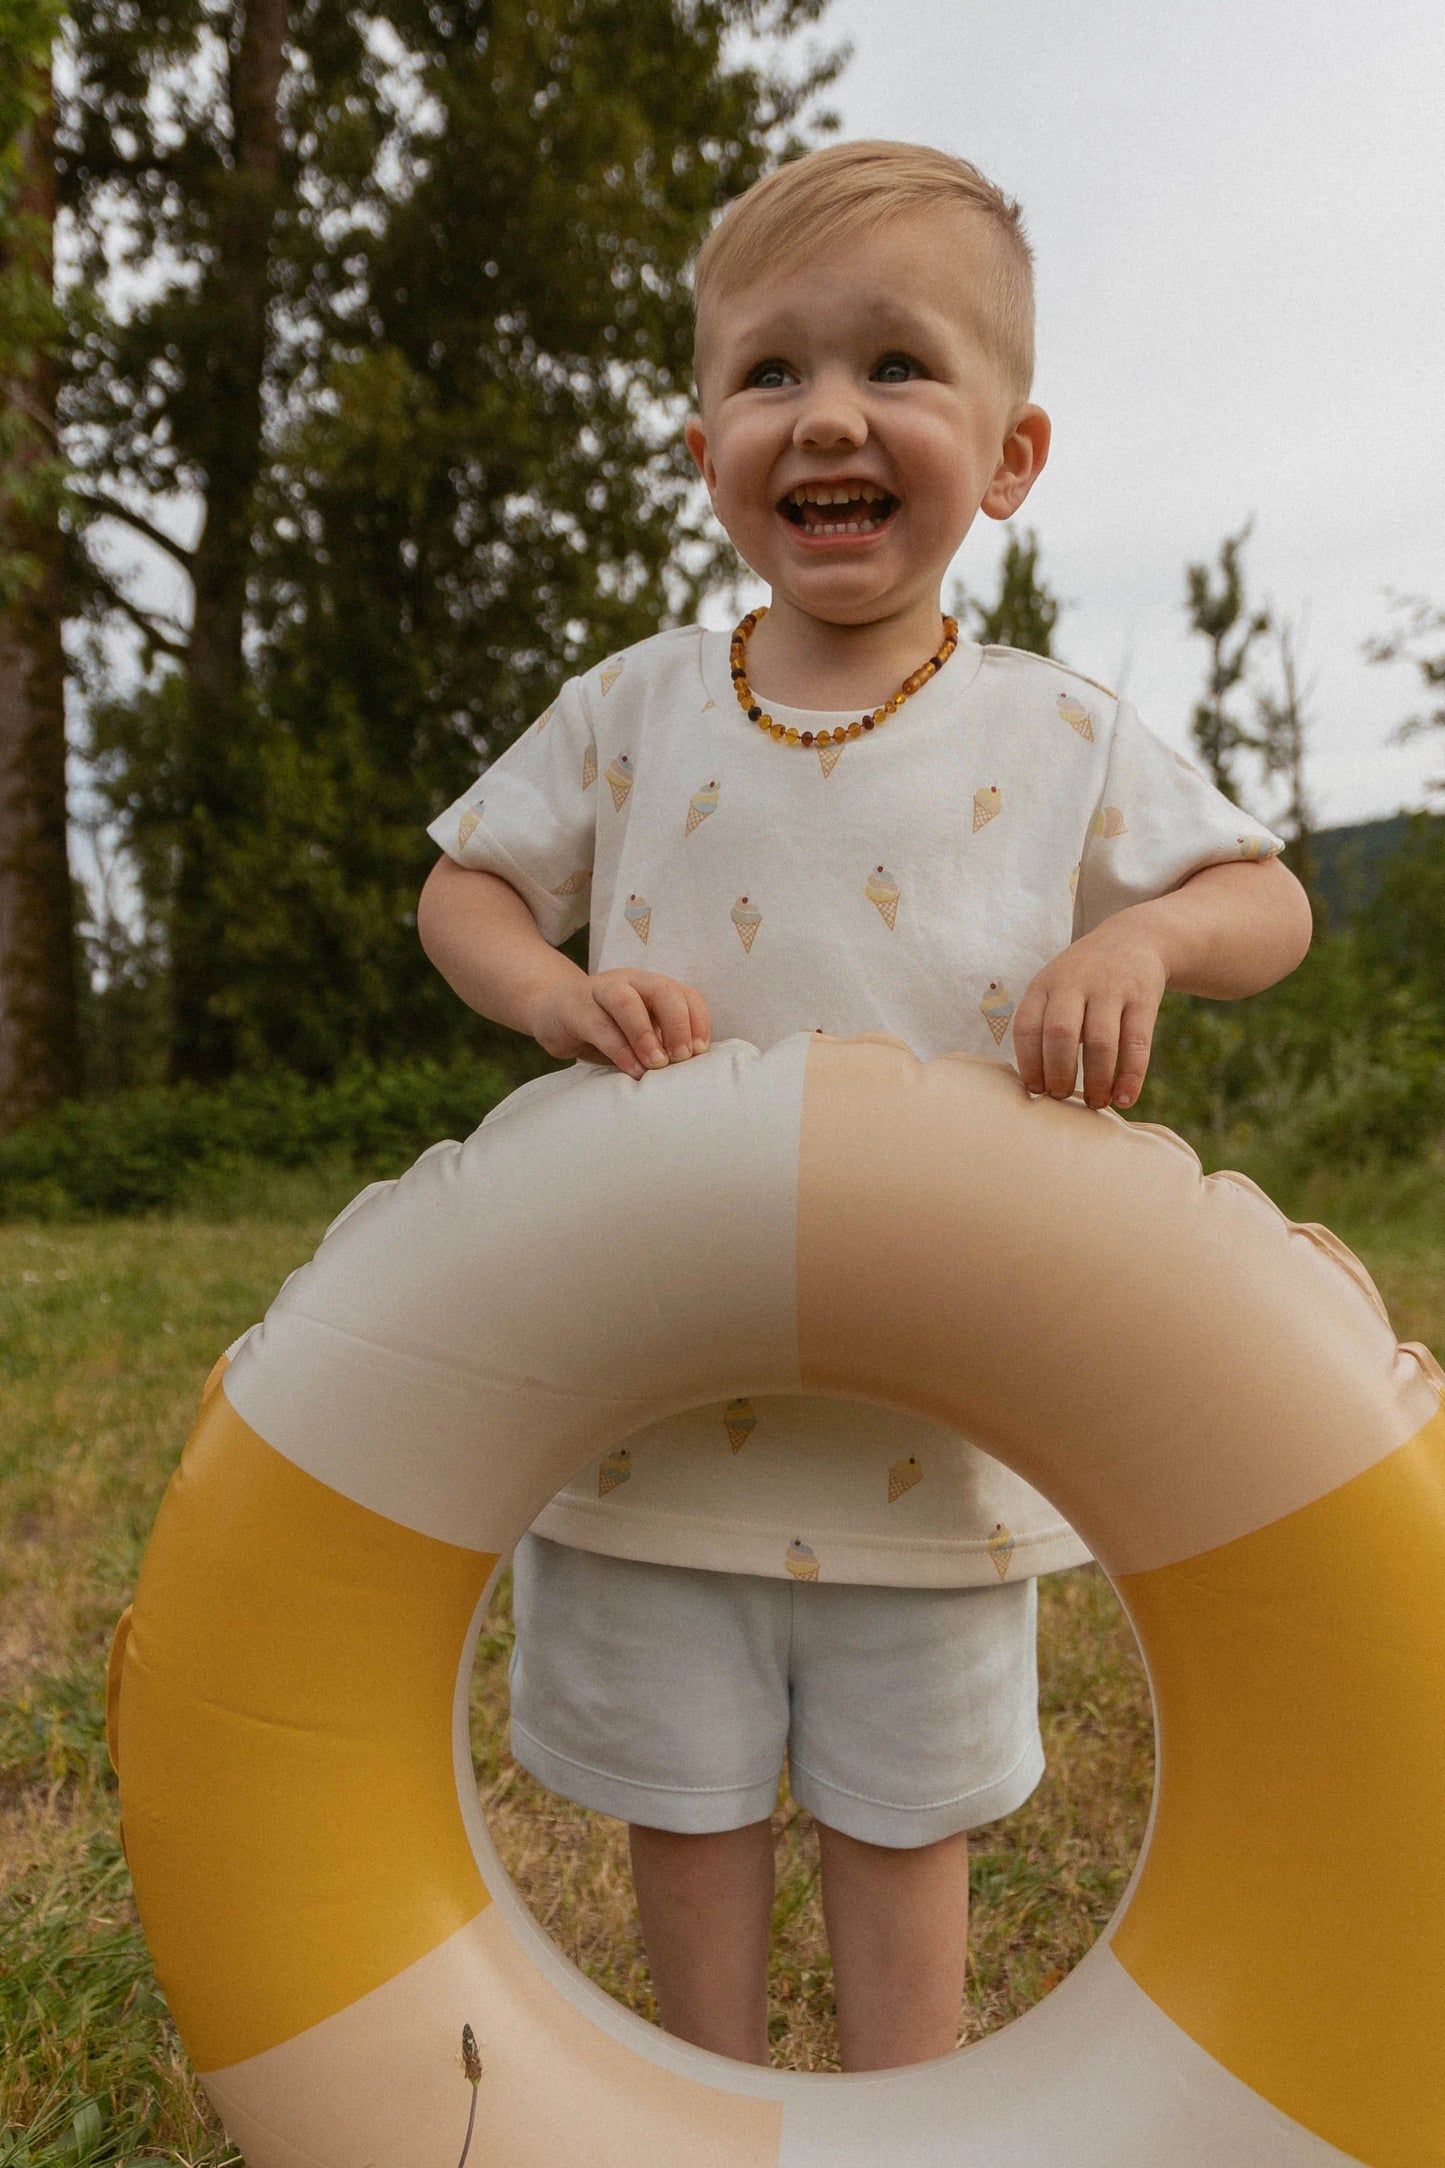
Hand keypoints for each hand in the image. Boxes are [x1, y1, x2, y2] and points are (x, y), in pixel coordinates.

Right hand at [531, 968, 711, 1080]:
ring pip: (627, 1002)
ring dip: (645, 1034)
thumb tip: (689, 1073)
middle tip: (683, 1057)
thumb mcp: (637, 1036)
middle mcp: (631, 982)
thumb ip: (660, 1045)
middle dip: (678, 1023)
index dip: (698, 1021)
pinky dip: (619, 1049)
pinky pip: (599, 1025)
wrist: (552, 1010)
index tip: (701, 1052)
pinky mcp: (575, 1007)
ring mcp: (601, 990)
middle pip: (662, 990)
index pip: (686, 995)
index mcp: (653, 987)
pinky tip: (631, 1069)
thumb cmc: (606, 1029)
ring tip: (657, 1064)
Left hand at [1011, 919, 1168, 1109]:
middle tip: (1062, 1097)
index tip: (1035, 1090)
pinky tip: (1125, 1098)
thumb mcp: (1055, 987)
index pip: (1027, 1027)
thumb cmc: (1085, 980)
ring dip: (1095, 1081)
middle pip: (1060, 1035)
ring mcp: (1111, 988)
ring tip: (1095, 1103)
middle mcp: (1075, 983)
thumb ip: (1043, 1025)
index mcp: (1045, 984)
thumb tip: (1037, 1087)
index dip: (1029, 1063)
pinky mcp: (1143, 997)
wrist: (1136, 937)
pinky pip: (1136, 1043)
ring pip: (1100, 1042)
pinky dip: (1130, 1076)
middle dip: (1059, 1073)